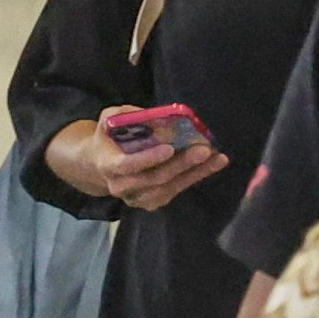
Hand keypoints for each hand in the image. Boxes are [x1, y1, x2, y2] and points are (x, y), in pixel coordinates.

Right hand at [65, 113, 226, 212]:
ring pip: (171, 187)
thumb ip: (126, 115)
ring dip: (196, 172)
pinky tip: (214, 164)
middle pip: (155, 178)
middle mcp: (122, 186)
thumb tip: (154, 116)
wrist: (101, 165)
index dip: (148, 158)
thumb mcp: (109, 120)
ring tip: (217, 157)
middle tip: (203, 149)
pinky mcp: (153, 202)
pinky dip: (196, 177)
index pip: (128, 165)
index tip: (169, 148)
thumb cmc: (109, 138)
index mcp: (108, 165)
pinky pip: (177, 190)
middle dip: (181, 164)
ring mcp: (138, 198)